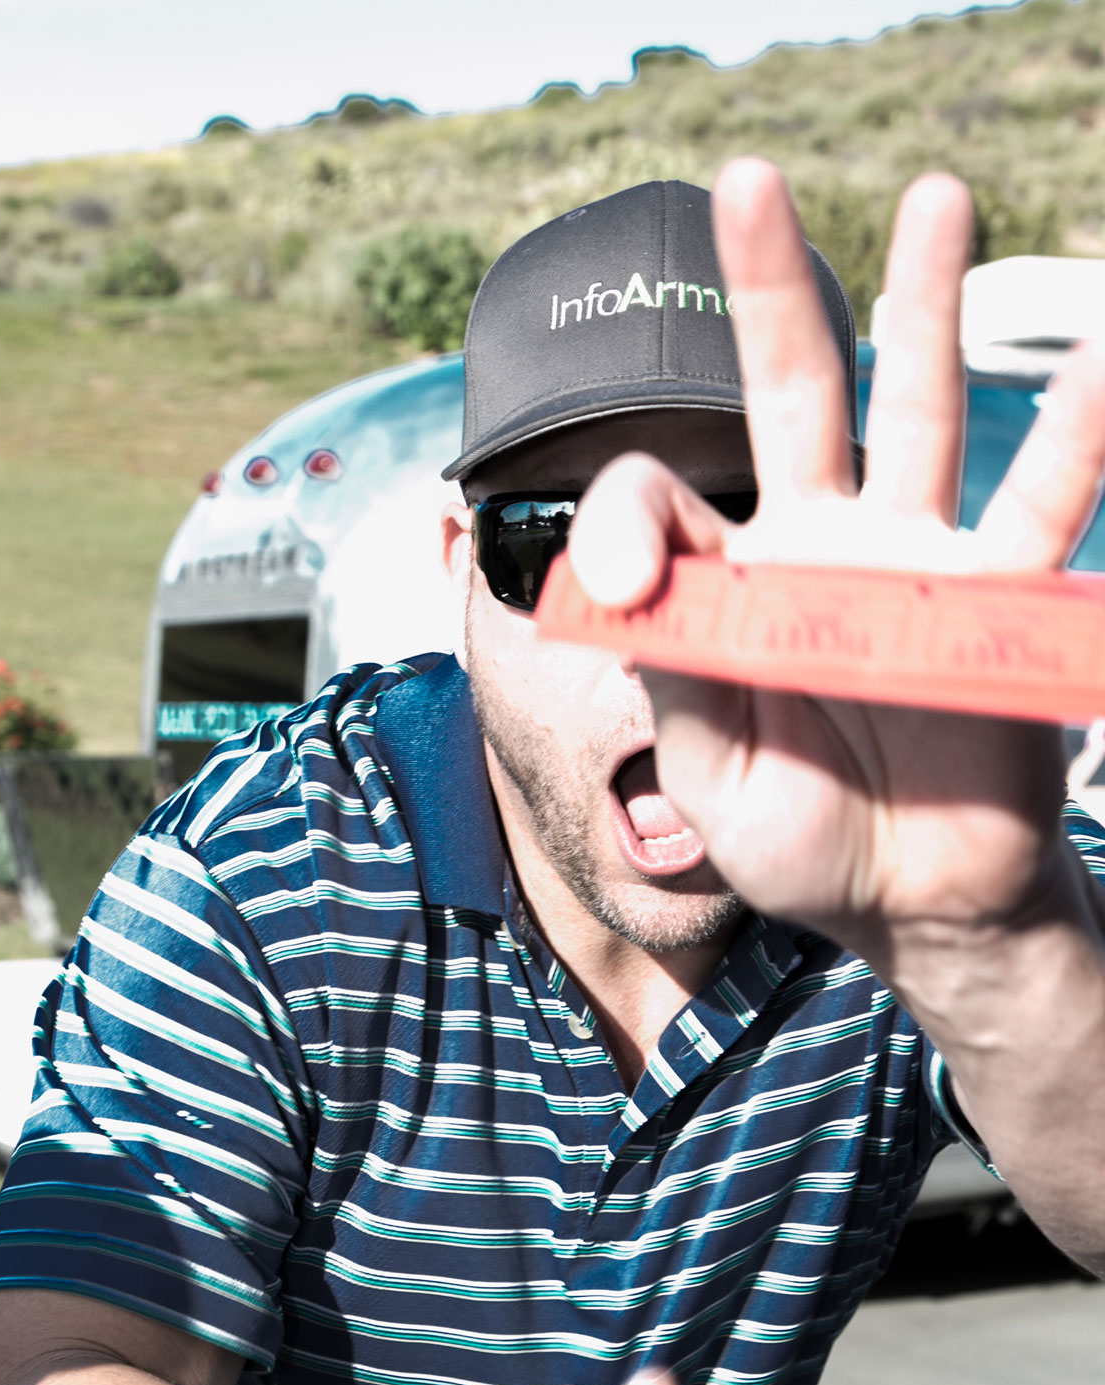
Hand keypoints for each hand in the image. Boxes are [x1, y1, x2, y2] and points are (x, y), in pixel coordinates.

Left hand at [566, 161, 1104, 956]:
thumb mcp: (712, 788)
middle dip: (767, 295)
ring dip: (924, 307)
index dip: (631, 521)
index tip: (631, 586)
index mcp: (729, 594)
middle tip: (743, 181)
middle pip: (791, 399)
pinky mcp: (995, 599)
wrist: (916, 899)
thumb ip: (679, 692)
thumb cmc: (807, 844)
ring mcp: (911, 562)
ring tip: (934, 198)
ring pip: (917, 415)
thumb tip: (643, 595)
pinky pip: (1039, 509)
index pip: (665, 503)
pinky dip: (1074, 436)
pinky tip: (1102, 356)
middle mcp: (817, 550)